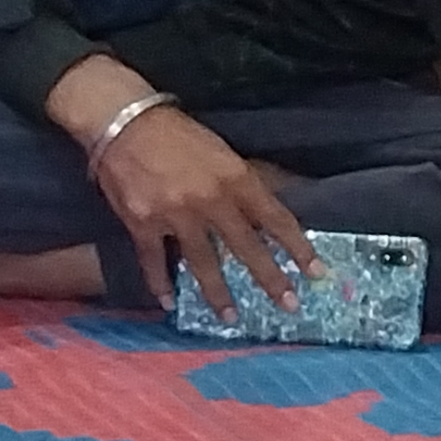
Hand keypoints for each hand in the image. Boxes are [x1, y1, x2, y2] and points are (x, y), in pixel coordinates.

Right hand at [90, 104, 313, 319]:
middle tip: (289, 306)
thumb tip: (276, 207)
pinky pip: (154, 261)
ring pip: (203, 263)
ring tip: (231, 318)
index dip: (299, 248)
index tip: (317, 272)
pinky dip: (160, 283)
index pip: (276, 219)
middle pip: (247, 248)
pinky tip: (169, 303)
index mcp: (236, 179)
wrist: (123, 122)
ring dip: (218, 294)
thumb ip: (248, 182)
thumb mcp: (225, 153)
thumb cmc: (179, 136)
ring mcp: (176, 214)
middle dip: (270, 280)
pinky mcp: (142, 223)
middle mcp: (211, 200)